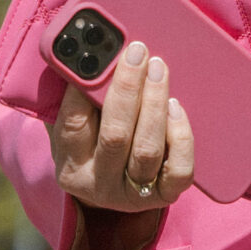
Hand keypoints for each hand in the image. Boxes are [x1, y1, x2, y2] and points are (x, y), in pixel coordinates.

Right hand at [49, 38, 195, 213]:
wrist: (114, 187)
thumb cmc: (93, 142)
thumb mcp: (74, 123)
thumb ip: (75, 94)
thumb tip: (81, 53)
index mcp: (69, 165)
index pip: (73, 124)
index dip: (84, 88)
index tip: (96, 56)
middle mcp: (98, 184)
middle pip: (115, 135)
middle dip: (127, 88)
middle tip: (137, 52)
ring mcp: (133, 194)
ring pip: (148, 149)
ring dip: (155, 103)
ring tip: (158, 69)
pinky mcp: (165, 196)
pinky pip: (179, 169)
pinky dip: (180, 136)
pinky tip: (176, 107)